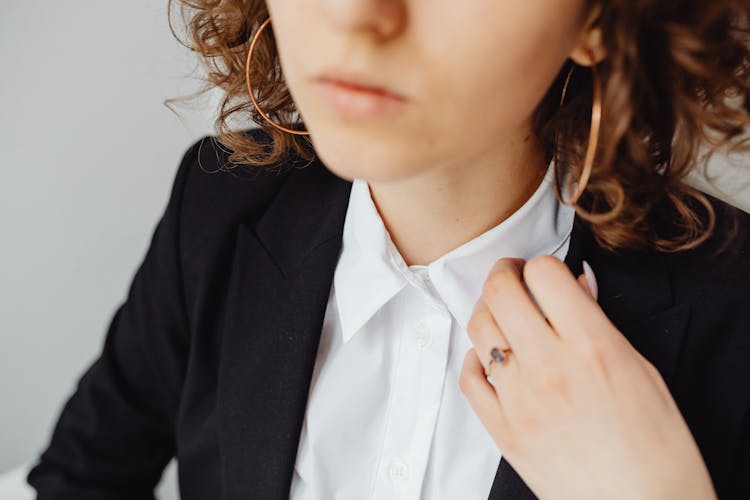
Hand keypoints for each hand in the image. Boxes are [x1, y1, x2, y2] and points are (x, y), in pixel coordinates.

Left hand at [458, 256, 716, 499]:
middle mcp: (550, 368)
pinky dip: (474, 359)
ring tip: (503, 315)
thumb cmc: (656, 448)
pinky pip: (469, 379)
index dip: (543, 265)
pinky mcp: (502, 430)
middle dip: (504, 273)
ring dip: (488, 311)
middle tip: (513, 276)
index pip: (545, 274)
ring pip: (479, 329)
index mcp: (593, 347)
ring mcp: (520, 400)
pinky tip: (490, 358)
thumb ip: (599, 324)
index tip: (543, 273)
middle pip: (500, 292)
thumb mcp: (641, 371)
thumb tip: (574, 286)